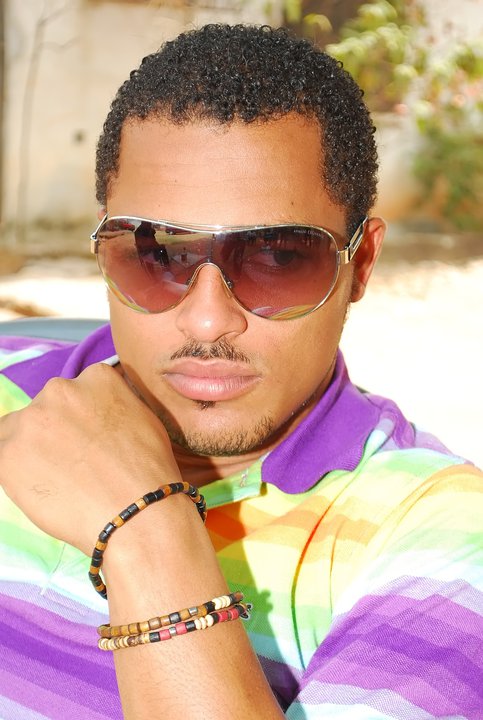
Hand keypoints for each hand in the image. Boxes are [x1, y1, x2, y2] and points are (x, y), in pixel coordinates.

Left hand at [0, 363, 181, 553]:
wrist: (136, 511)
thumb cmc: (148, 470)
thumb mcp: (143, 418)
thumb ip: (114, 405)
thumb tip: (98, 414)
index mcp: (96, 377)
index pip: (77, 391)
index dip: (80, 418)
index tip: (88, 439)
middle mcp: (59, 389)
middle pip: (46, 408)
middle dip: (55, 431)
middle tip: (73, 462)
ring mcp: (31, 420)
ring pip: (18, 432)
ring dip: (32, 450)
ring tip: (58, 479)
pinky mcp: (8, 453)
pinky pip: (4, 459)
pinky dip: (17, 474)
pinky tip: (44, 489)